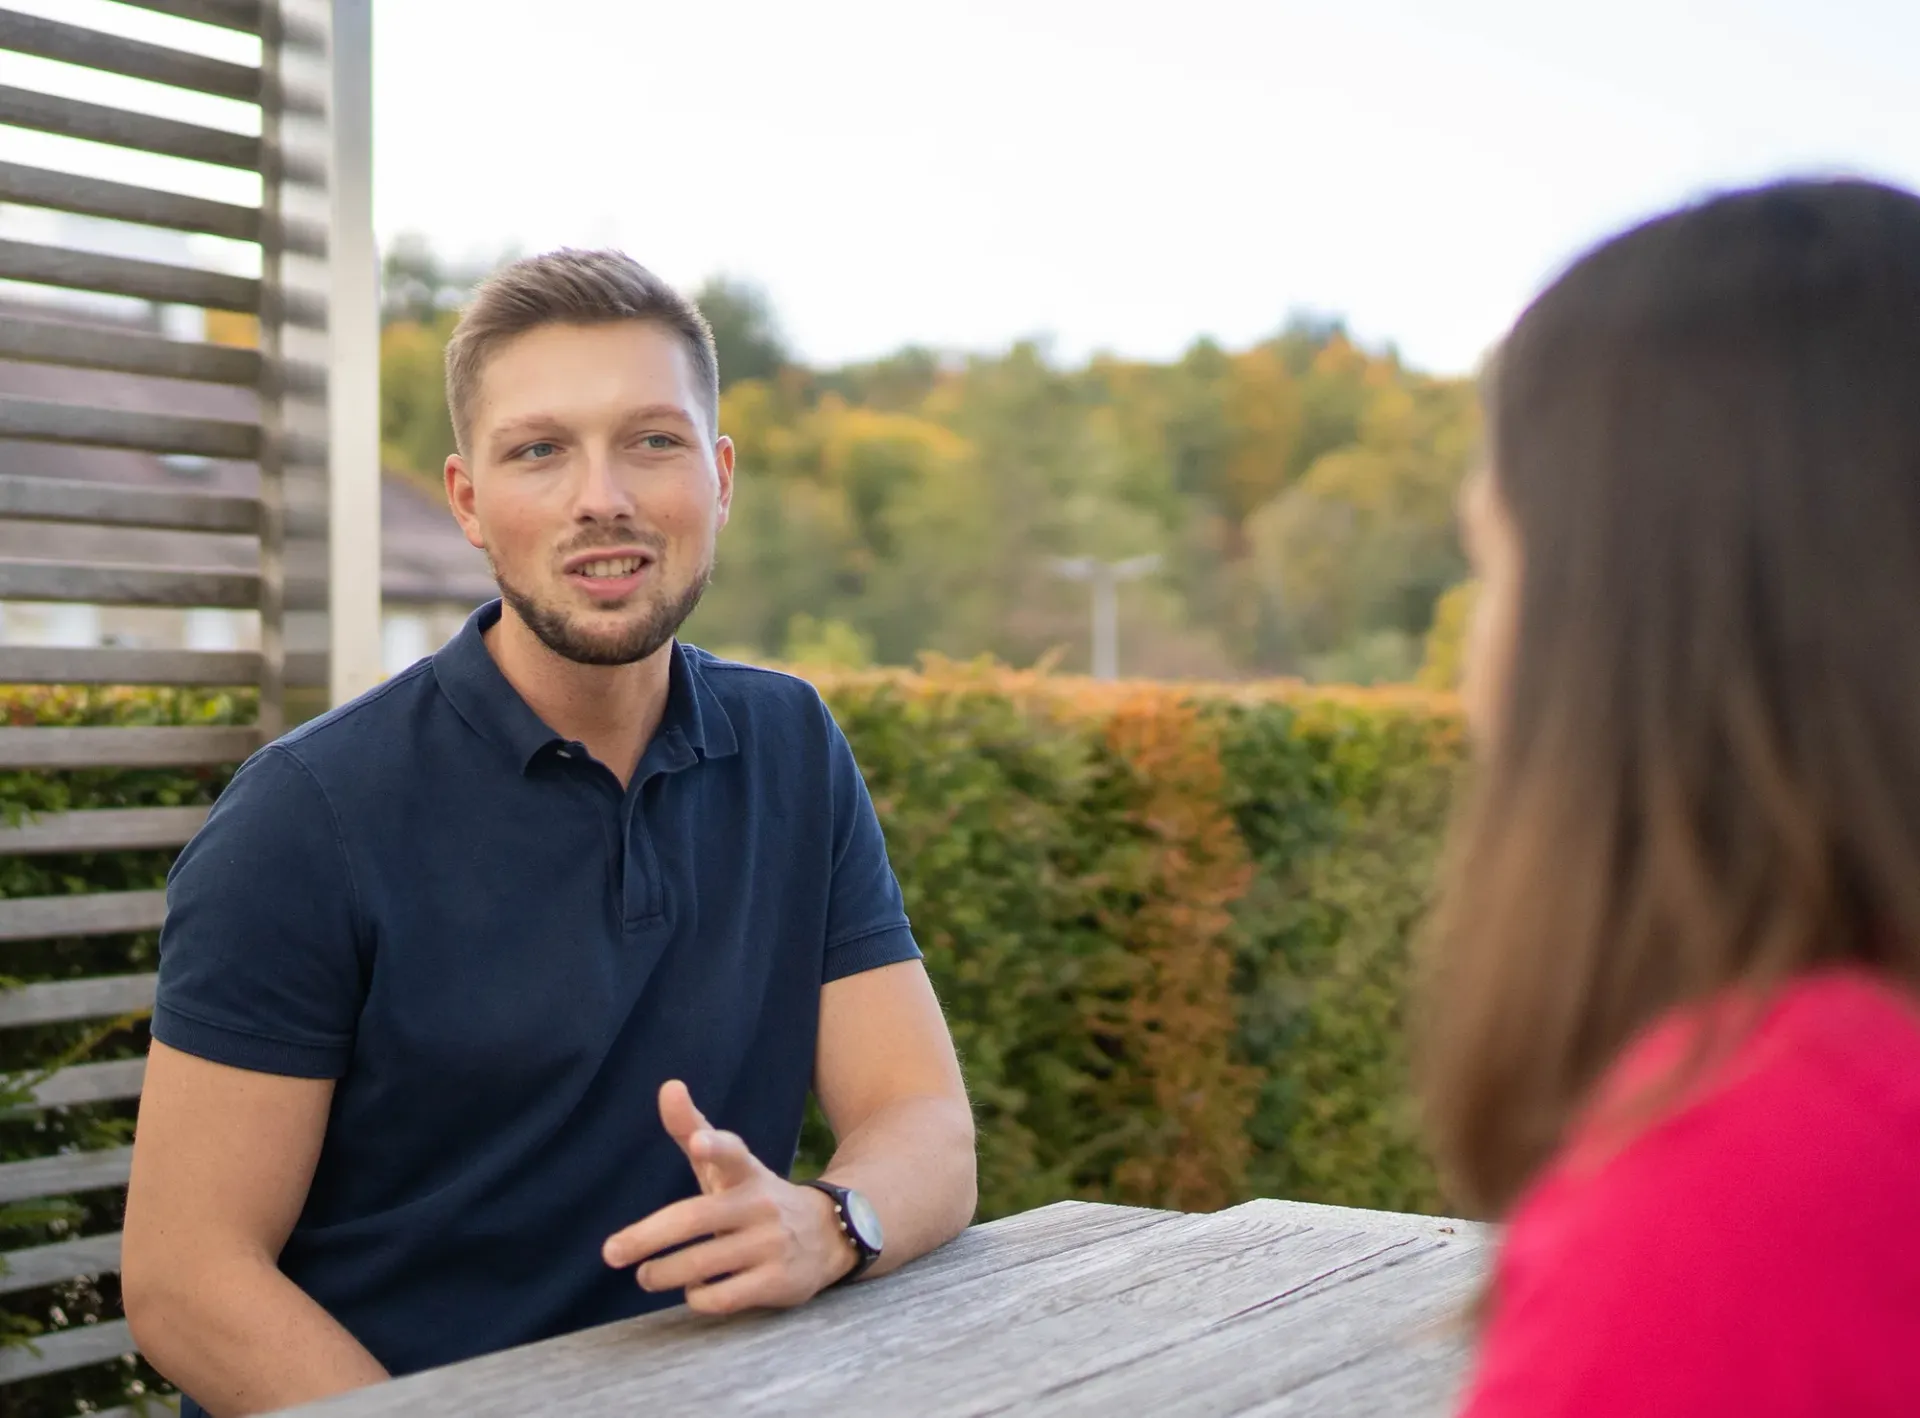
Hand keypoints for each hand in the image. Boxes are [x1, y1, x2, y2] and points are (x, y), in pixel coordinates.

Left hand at [601, 1079, 857, 1314]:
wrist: (828, 1235)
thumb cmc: (755, 1197)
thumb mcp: (728, 1165)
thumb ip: (693, 1129)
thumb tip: (668, 1086)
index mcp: (745, 1172)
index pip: (732, 1152)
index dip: (714, 1146)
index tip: (698, 1144)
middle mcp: (759, 1205)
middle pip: (695, 1219)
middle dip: (646, 1237)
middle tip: (611, 1253)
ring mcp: (771, 1245)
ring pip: (701, 1265)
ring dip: (662, 1274)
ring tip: (646, 1276)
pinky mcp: (778, 1284)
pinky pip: (721, 1299)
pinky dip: (697, 1297)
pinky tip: (695, 1290)